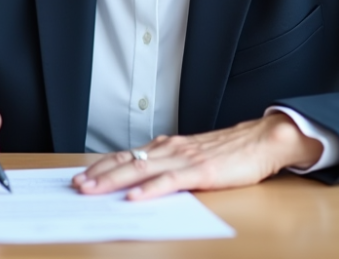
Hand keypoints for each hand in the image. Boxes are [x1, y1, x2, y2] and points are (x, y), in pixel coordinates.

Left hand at [71, 113, 322, 199]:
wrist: (261, 140)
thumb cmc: (229, 151)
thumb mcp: (191, 156)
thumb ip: (168, 164)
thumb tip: (141, 179)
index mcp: (167, 147)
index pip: (127, 156)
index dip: (102, 166)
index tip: (81, 176)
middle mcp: (171, 149)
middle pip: (128, 163)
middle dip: (99, 174)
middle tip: (76, 186)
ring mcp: (185, 159)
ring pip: (142, 171)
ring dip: (115, 181)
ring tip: (94, 189)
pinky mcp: (202, 171)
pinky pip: (171, 181)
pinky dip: (151, 189)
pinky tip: (136, 198)